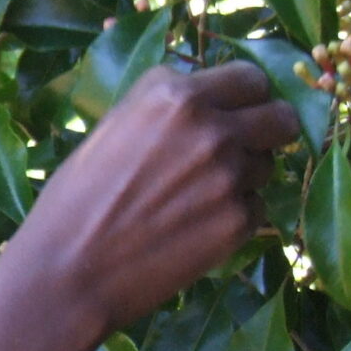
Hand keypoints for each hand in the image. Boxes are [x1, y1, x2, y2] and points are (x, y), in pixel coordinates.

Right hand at [0, 60, 299, 344]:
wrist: (68, 272)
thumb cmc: (76, 199)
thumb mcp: (115, 128)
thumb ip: (169, 109)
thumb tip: (215, 102)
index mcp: (174, 94)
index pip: (250, 79)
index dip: (245, 98)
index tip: (236, 114)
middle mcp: (211, 127)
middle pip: (282, 117)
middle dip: (267, 132)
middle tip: (242, 151)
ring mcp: (229, 176)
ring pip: (268, 166)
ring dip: (244, 178)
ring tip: (195, 200)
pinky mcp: (238, 222)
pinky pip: (257, 209)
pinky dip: (234, 218)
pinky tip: (193, 230)